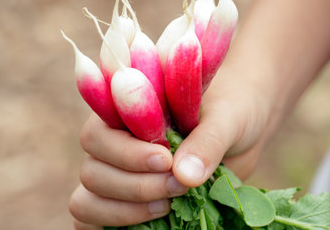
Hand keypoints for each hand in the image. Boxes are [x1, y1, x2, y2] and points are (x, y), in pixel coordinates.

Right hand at [68, 58, 278, 227]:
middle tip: (178, 185)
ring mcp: (117, 173)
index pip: (98, 135)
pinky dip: (117, 224)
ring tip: (172, 203)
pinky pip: (95, 219)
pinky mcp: (126, 201)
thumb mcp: (225, 118)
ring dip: (127, 209)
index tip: (165, 160)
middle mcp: (114, 142)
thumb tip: (184, 177)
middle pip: (92, 171)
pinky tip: (157, 218)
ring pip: (88, 200)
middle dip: (134, 185)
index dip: (125, 154)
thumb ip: (206, 141)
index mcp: (126, 111)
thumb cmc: (229, 110)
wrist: (241, 130)